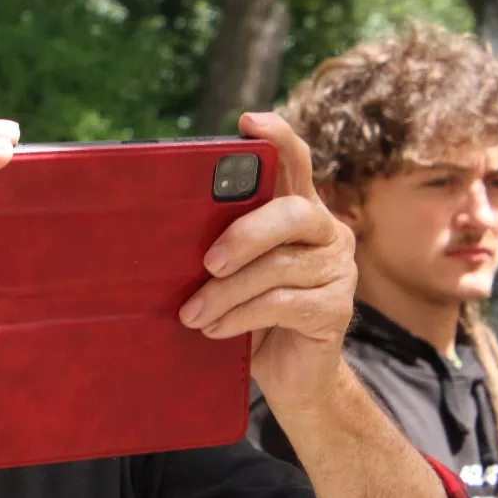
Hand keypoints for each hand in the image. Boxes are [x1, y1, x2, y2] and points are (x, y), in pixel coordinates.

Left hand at [177, 112, 356, 410]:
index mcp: (298, 210)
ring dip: (226, 293)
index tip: (246, 121)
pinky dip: (240, 317)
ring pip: (279, 266)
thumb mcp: (231, 272)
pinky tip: (214, 330)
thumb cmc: (251, 313)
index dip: (277, 136)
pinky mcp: (337, 309)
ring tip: (192, 313)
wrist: (290, 376)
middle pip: (291, 212)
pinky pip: (282, 304)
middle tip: (206, 262)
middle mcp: (327, 231)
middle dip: (244, 234)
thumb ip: (217, 243)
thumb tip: (160, 230)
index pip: (294, 161)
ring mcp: (338, 270)